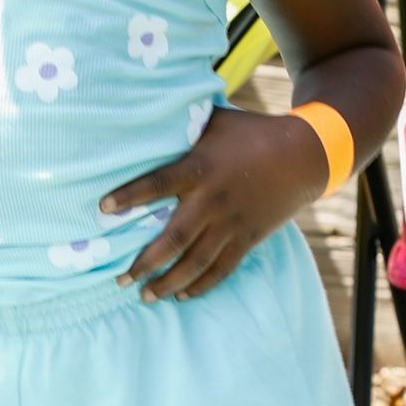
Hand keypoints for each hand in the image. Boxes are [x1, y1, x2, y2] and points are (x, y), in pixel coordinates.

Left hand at [100, 105, 326, 300]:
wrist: (303, 156)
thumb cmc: (250, 133)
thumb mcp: (215, 121)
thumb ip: (183, 124)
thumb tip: (145, 109)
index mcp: (200, 168)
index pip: (158, 183)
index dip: (130, 196)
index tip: (102, 209)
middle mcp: (213, 200)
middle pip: (173, 239)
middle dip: (144, 263)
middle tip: (119, 279)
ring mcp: (231, 223)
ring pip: (195, 262)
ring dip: (168, 282)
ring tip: (145, 296)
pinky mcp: (247, 238)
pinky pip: (221, 269)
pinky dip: (201, 285)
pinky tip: (181, 295)